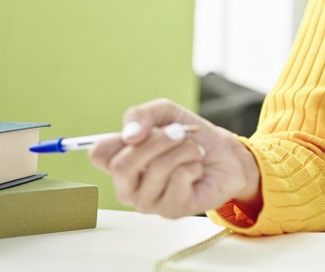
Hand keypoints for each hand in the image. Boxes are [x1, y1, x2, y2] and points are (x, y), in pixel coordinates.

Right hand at [88, 98, 262, 219]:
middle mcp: (128, 186)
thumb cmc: (192, 137)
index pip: (98, 154)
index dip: (119, 138)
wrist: (226, 156)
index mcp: (121, 161)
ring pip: (156, 169)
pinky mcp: (171, 211)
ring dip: (183, 150)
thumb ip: (142, 115)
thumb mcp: (167, 114)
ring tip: (193, 151)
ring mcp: (147, 202)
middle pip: (122, 166)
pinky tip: (196, 169)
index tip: (144, 129)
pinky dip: (193, 164)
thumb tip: (129, 135)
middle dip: (157, 142)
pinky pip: (178, 179)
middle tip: (179, 132)